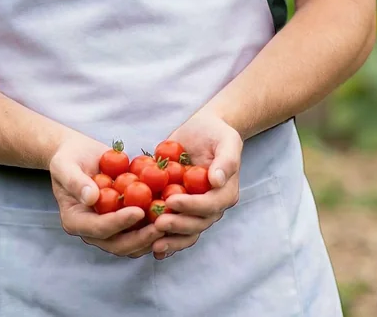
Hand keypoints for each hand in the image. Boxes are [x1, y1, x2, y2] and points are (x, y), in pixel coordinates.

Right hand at [49, 132, 165, 258]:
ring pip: (133, 242)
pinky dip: (155, 225)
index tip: (139, 211)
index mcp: (75, 220)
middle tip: (162, 225)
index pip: (99, 228)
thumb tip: (92, 198)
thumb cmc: (68, 157)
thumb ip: (76, 181)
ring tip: (172, 223)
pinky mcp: (123, 220)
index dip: (119, 222)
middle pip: (119, 244)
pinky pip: (140, 229)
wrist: (77, 153)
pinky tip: (173, 214)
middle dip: (141, 238)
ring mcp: (109, 228)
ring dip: (152, 237)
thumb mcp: (65, 165)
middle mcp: (92, 230)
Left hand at [151, 111, 242, 259]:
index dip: (192, 206)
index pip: (210, 205)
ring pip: (185, 231)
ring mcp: (194, 209)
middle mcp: (211, 206)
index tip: (172, 200)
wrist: (203, 131)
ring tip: (152, 240)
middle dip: (178, 225)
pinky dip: (164, 238)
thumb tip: (217, 180)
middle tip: (158, 222)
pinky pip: (173, 225)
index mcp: (225, 193)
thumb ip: (226, 160)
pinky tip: (149, 246)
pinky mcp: (180, 207)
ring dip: (170, 238)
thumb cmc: (216, 133)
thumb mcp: (227, 140)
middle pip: (197, 223)